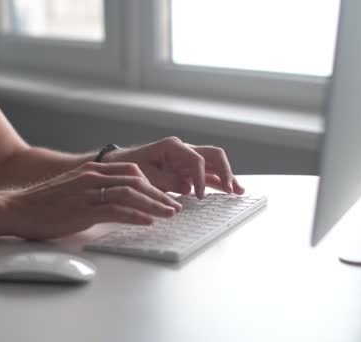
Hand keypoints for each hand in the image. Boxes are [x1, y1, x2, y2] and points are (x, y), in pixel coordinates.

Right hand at [4, 162, 181, 239]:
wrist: (16, 208)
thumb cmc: (43, 203)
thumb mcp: (73, 189)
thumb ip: (94, 191)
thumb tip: (115, 203)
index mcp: (91, 171)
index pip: (130, 171)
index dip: (151, 183)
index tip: (163, 195)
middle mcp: (91, 177)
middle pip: (135, 180)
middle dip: (158, 193)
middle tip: (173, 205)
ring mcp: (86, 192)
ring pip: (129, 193)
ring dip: (153, 204)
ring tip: (169, 213)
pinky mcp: (81, 210)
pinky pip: (114, 210)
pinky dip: (135, 215)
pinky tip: (147, 221)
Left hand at [105, 137, 244, 198]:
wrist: (121, 165)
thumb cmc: (131, 167)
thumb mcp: (145, 175)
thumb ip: (166, 180)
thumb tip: (188, 188)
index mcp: (173, 147)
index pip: (196, 160)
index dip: (200, 178)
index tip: (198, 196)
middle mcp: (184, 150)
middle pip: (213, 155)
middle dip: (225, 171)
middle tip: (231, 189)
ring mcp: (187, 159)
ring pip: (214, 164)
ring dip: (227, 176)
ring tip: (239, 191)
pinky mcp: (187, 169)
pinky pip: (208, 173)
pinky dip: (218, 181)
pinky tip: (229, 191)